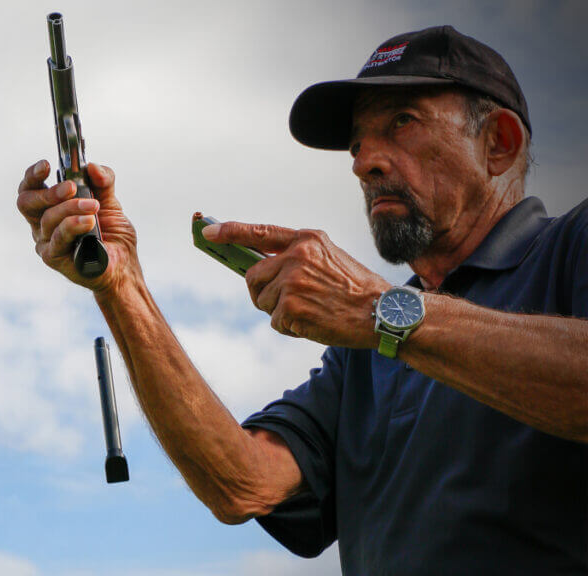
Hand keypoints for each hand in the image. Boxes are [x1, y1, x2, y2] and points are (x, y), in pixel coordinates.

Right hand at [16, 160, 137, 290]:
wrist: (123, 265)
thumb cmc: (111, 235)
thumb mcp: (110, 201)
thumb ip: (103, 181)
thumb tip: (93, 167)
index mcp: (48, 208)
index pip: (30, 188)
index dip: (33, 175)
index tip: (46, 165)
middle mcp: (42, 224)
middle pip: (27, 202)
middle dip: (49, 191)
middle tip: (71, 187)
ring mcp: (45, 242)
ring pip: (48, 219)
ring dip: (71, 208)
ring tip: (93, 206)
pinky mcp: (53, 258)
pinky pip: (58, 238)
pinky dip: (73, 225)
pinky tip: (88, 221)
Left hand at [202, 221, 388, 347]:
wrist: (384, 313)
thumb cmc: (355, 289)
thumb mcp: (329, 257)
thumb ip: (296, 256)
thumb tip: (256, 266)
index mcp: (307, 239)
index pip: (259, 232)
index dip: (230, 232)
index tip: (207, 233)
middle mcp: (297, 256)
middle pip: (252, 276)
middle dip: (263, 291)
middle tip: (291, 299)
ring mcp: (292, 282)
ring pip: (261, 300)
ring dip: (279, 311)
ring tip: (310, 308)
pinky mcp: (290, 307)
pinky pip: (273, 321)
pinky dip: (288, 327)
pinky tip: (313, 322)